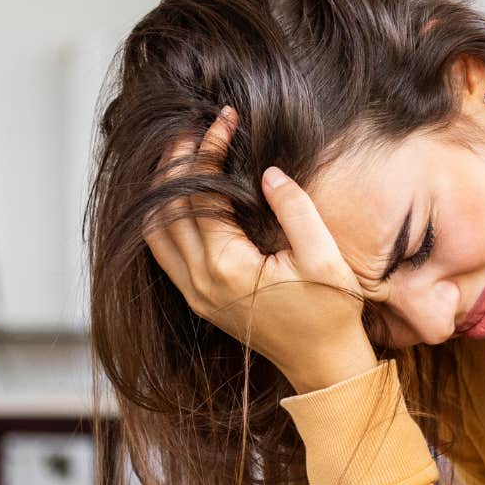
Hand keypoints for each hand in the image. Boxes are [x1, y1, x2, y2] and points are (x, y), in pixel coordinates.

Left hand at [143, 106, 373, 387]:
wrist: (324, 364)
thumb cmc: (330, 313)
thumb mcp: (324, 257)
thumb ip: (296, 210)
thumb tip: (267, 172)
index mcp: (227, 268)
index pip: (201, 194)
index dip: (209, 150)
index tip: (224, 121)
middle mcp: (200, 282)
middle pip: (165, 208)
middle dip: (176, 162)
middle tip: (193, 129)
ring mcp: (195, 294)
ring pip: (154, 231)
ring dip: (161, 190)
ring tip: (181, 156)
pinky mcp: (199, 300)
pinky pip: (163, 251)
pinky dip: (164, 217)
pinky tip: (182, 196)